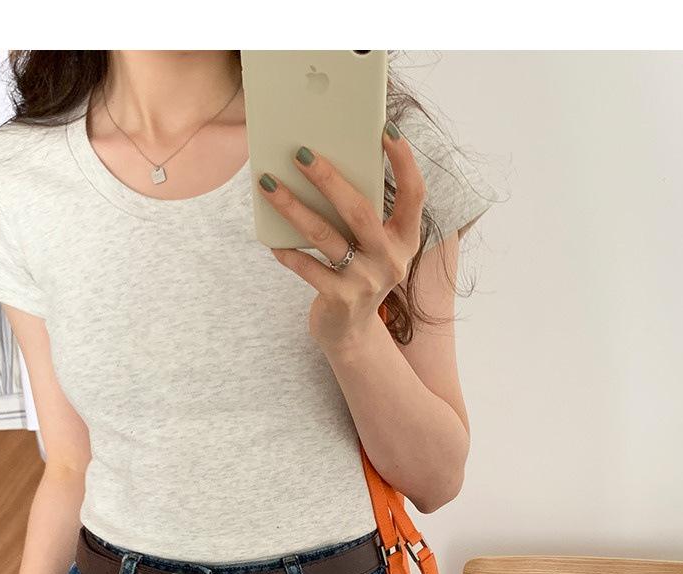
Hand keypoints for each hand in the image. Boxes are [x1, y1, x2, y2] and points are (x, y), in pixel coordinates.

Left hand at [258, 122, 425, 353]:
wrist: (350, 333)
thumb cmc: (356, 275)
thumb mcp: (371, 247)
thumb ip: (361, 214)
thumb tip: (323, 166)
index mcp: (406, 239)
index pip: (414, 194)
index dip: (404, 161)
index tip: (387, 130)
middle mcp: (392, 260)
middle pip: (359, 210)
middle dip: (328, 178)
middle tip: (300, 152)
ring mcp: (367, 281)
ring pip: (325, 236)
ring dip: (293, 207)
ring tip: (268, 183)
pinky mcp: (341, 299)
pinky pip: (307, 267)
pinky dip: (287, 252)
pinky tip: (272, 241)